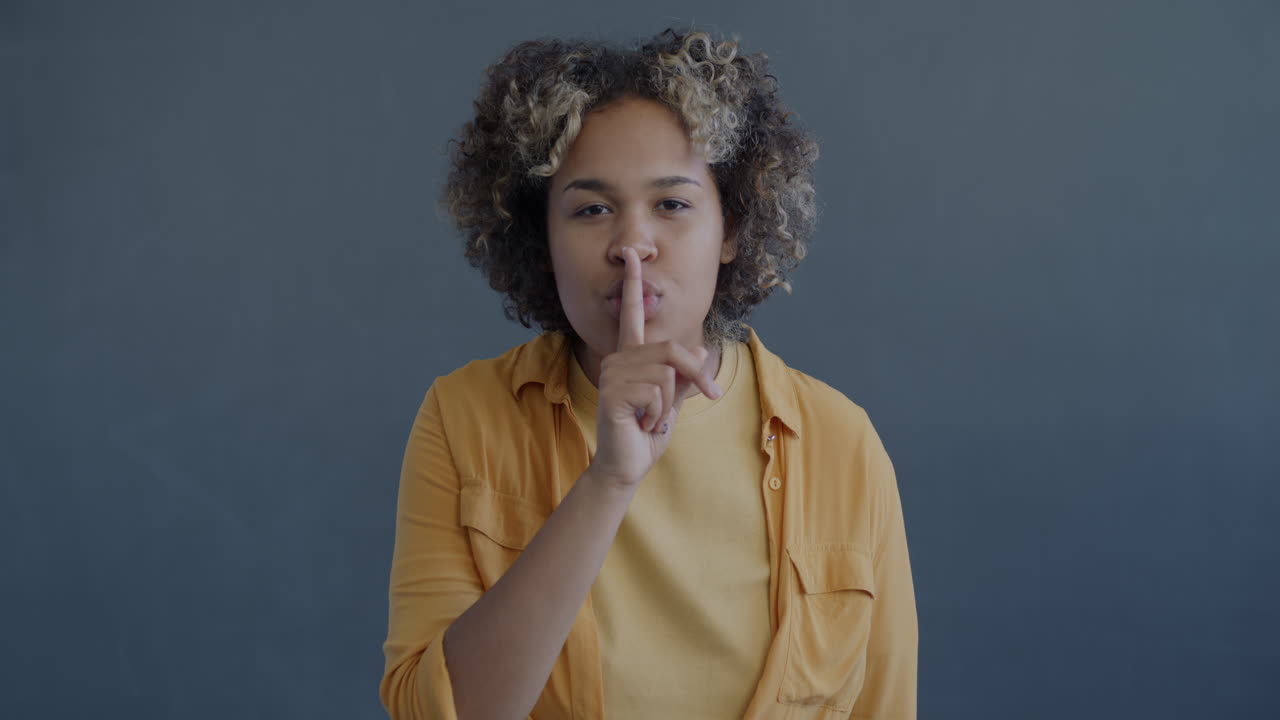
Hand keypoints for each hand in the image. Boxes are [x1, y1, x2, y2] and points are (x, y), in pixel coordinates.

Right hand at [586, 248, 721, 490]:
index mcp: (631, 355)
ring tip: (650, 418)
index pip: (631, 313)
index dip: (633, 283)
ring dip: (669, 403)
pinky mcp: (612, 392)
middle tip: (703, 398)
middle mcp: (618, 358)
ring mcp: (612, 374)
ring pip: (667, 373)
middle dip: (694, 376)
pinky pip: (658, 391)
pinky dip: (659, 414)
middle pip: (672, 349)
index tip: (632, 254)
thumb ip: (685, 374)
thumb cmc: (647, 431)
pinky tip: (642, 424)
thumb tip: (700, 348)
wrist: (627, 464)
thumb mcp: (674, 400)